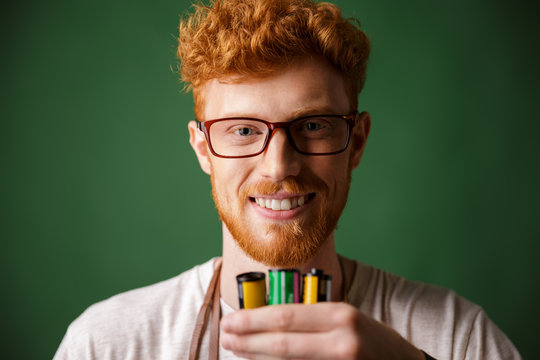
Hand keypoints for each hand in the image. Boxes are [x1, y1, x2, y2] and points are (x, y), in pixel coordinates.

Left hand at [220, 302, 424, 359]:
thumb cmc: (372, 340)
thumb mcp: (346, 318)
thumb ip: (313, 319)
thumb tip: (269, 321)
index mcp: (341, 314)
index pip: (287, 315)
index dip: (254, 319)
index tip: (232, 320)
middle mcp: (342, 341)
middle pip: (282, 342)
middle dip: (248, 340)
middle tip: (226, 336)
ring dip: (258, 357)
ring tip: (237, 350)